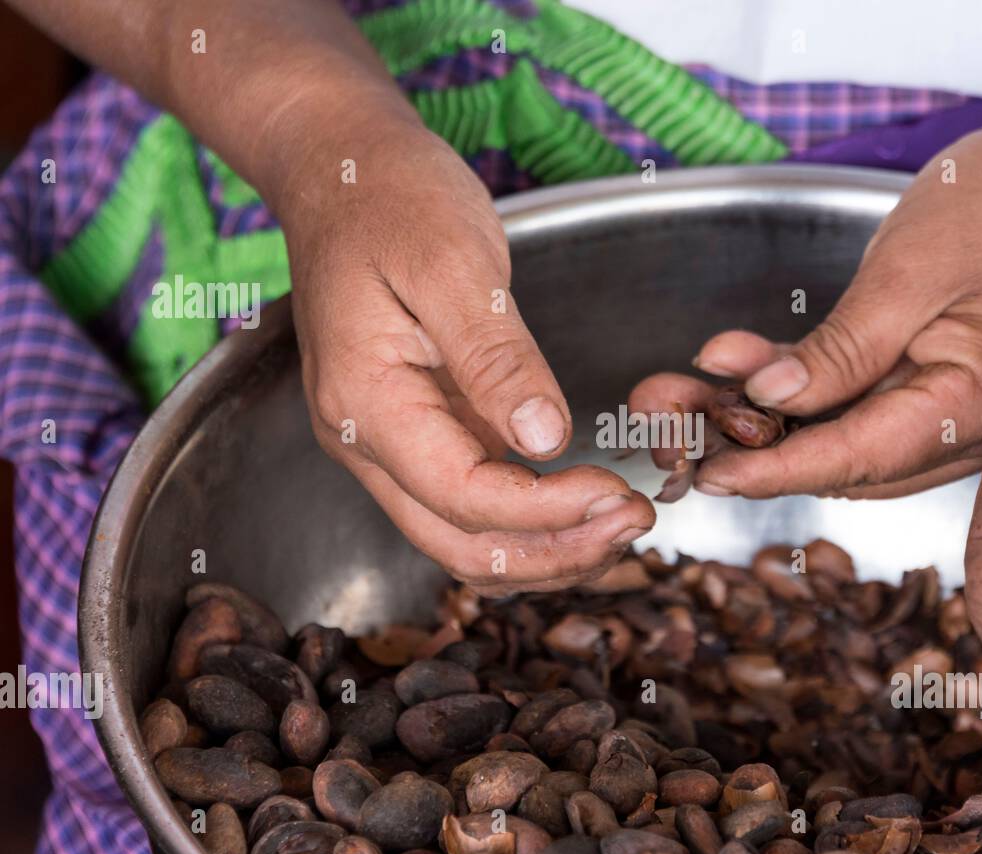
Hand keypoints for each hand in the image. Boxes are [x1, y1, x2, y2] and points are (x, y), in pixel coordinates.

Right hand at [280, 118, 652, 593]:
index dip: (548, 512)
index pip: (464, 497)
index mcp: (365, 403)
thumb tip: (546, 440)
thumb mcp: (452, 261)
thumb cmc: (390, 198)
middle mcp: (366, 441)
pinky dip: (532, 522)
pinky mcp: (419, 432)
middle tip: (638, 524)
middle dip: (556, 551)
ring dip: (548, 550)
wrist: (340, 171)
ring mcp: (389, 443)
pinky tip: (586, 509)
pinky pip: (473, 504)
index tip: (620, 495)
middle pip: (462, 545)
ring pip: (467, 539)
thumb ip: (496, 356)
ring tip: (623, 526)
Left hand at [631, 119, 981, 498]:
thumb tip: (771, 404)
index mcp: (973, 407)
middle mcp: (971, 430)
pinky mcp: (944, 392)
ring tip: (688, 393)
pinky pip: (863, 410)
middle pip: (841, 461)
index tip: (706, 475)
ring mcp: (960, 416)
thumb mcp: (908, 273)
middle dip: (750, 446)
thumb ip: (840, 353)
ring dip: (766, 421)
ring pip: (845, 442)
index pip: (851, 458)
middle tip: (670, 426)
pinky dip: (802, 394)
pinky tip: (742, 365)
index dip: (770, 470)